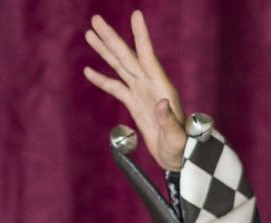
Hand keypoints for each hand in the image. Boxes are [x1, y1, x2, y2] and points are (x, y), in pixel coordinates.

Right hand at [84, 10, 186, 170]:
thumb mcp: (176, 136)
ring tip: (90, 33)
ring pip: (120, 67)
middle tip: (96, 19)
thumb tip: (161, 104)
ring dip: (105, 51)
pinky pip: (115, 88)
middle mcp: (151, 86)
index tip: (136, 15)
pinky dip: (102, 79)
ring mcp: (142, 93)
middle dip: (112, 38)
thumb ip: (169, 120)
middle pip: (128, 57)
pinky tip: (88, 70)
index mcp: (162, 88)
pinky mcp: (135, 104)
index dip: (141, 36)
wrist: (179, 159)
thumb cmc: (181, 148)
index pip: (148, 56)